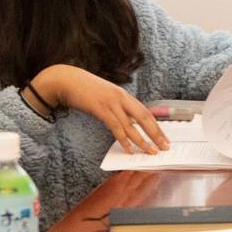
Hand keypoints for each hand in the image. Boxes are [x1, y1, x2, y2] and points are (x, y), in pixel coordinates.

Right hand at [30, 65, 169, 153]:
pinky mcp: (100, 108)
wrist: (66, 79)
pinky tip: (130, 149)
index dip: (157, 127)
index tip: (164, 138)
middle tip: (164, 147)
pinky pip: (116, 127)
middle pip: (144, 118)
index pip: (147, 113)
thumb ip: (117, 107)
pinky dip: (124, 140)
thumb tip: (128, 123)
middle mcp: (121, 98)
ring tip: (150, 152)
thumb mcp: (106, 96)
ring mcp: (111, 102)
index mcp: (124, 95)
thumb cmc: (85, 89)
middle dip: (156, 134)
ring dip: (142, 140)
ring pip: (131, 125)